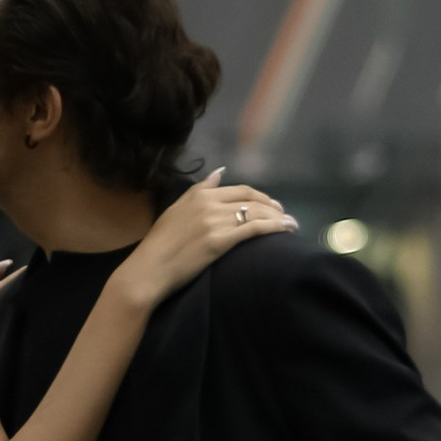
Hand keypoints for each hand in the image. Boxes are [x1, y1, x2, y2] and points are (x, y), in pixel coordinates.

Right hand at [114, 172, 296, 312]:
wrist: (149, 269)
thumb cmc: (160, 244)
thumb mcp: (177, 209)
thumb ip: (200, 189)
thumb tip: (219, 172)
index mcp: (199, 194)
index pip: (239, 190)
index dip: (260, 197)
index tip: (272, 205)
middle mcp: (209, 204)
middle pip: (252, 200)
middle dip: (273, 207)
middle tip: (285, 216)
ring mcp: (215, 221)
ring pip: (256, 213)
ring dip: (278, 218)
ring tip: (291, 225)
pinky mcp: (220, 241)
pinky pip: (254, 229)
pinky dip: (274, 227)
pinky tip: (286, 230)